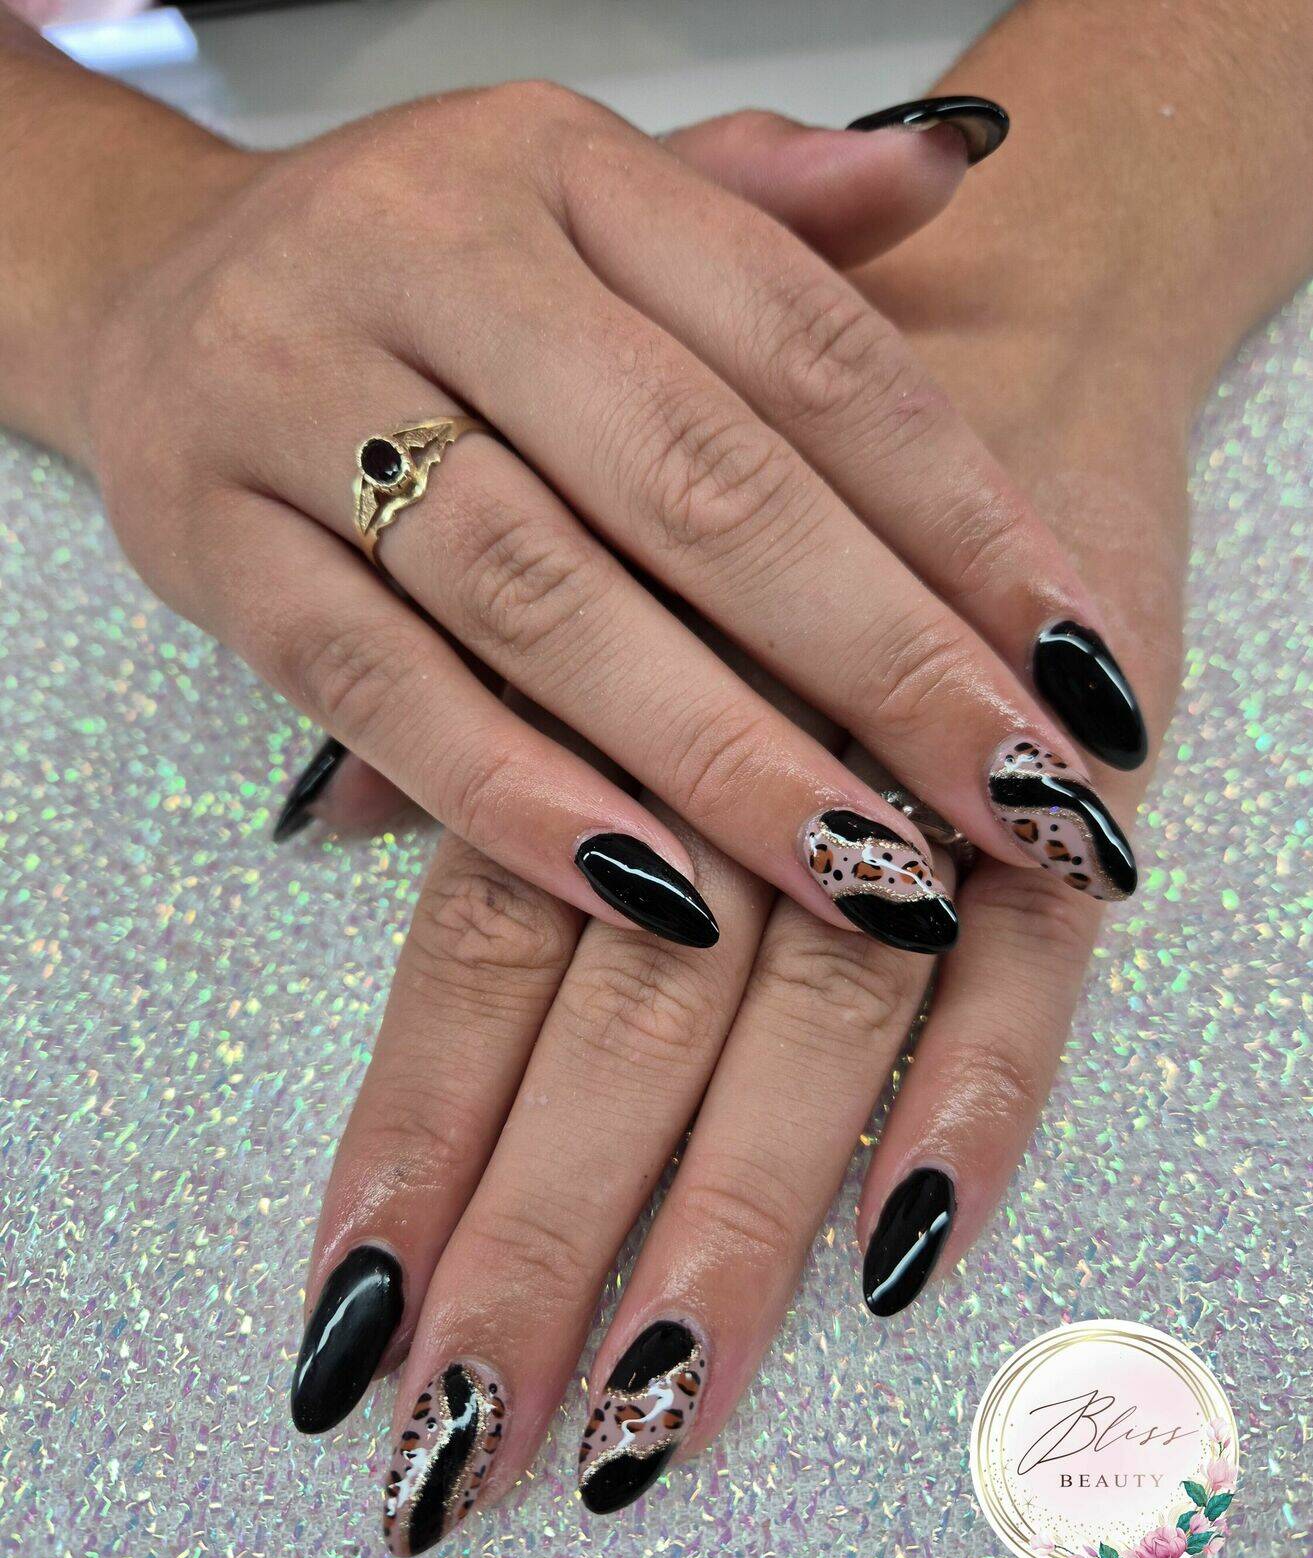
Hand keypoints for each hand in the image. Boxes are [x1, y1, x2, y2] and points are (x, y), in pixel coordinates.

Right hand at [86, 84, 1145, 961]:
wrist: (155, 288)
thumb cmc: (423, 271)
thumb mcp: (588, 204)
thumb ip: (763, 217)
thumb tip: (952, 172)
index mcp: (563, 168)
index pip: (804, 349)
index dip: (960, 514)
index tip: (1074, 665)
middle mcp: (433, 257)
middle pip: (697, 482)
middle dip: (875, 660)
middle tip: (1011, 801)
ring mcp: (300, 395)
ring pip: (541, 598)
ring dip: (716, 754)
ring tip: (864, 876)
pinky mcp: (215, 540)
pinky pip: (376, 688)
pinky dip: (513, 797)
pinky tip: (649, 891)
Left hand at [286, 115, 1188, 1554]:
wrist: (993, 292)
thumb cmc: (762, 440)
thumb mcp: (589, 534)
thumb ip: (473, 684)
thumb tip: (330, 825)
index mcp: (608, 694)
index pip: (491, 947)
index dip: (425, 1127)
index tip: (356, 1307)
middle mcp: (744, 748)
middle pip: (625, 1023)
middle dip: (544, 1234)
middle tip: (467, 1442)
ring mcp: (918, 773)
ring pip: (803, 1024)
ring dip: (731, 1223)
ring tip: (652, 1408)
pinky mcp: (1066, 785)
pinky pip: (1028, 966)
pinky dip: (972, 1100)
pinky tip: (901, 1245)